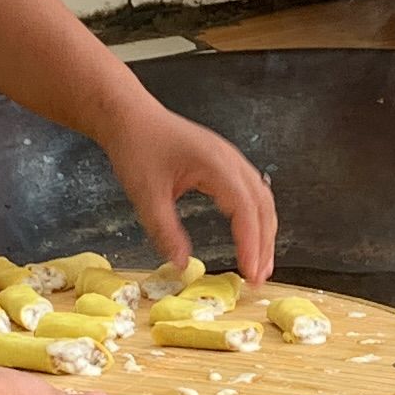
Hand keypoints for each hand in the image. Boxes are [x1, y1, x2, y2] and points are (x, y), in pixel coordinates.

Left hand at [98, 101, 277, 282]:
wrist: (130, 117)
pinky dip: (256, 218)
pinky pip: (251, 192)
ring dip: (264, 232)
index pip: (244, 209)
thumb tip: (182, 264)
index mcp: (216, 165)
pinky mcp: (225, 164)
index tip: (251, 272)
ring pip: (261, 199)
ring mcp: (231, 160)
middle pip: (262, 206)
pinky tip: (251, 236)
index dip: (251, 243)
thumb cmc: (137, 147)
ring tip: (260, 264)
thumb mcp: (145, 194)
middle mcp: (231, 161)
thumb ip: (164, 230)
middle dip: (265, 243)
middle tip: (259, 278)